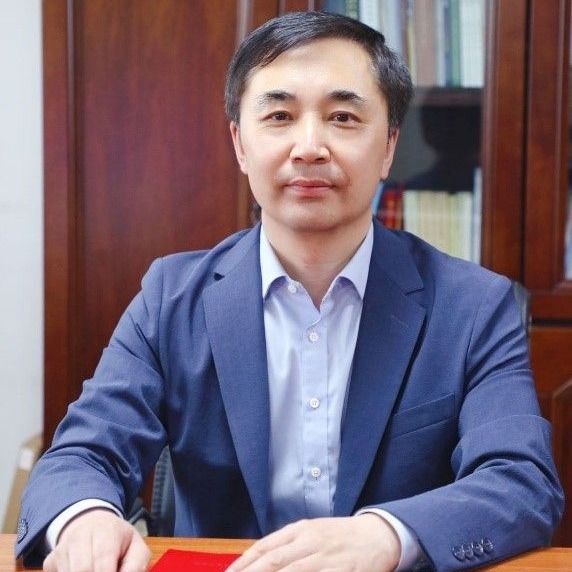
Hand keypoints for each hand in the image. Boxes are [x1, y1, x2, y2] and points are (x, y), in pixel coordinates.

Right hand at [43, 508, 150, 571]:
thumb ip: (135, 567)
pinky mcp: (50, 562)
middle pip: (82, 569)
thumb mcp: (136, 548)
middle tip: (108, 570)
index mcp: (106, 530)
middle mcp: (80, 536)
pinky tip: (84, 571)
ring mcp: (61, 549)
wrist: (93, 524)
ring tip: (99, 568)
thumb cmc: (118, 540)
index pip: (102, 558)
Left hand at [227, 514, 399, 571]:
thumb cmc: (340, 536)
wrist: (377, 534)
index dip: (244, 563)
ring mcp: (325, 556)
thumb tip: (260, 560)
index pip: (265, 546)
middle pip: (273, 561)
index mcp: (300, 529)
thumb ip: (288, 545)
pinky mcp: (340, 570)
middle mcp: (309, 541)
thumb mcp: (312, 533)